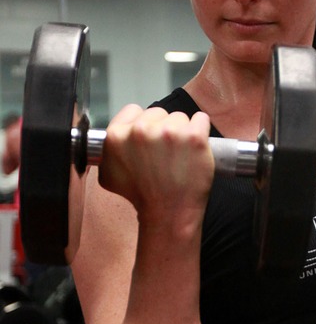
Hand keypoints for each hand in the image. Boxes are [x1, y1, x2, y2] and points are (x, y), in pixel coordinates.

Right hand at [98, 104, 214, 225]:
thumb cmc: (142, 196)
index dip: (142, 123)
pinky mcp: (194, 137)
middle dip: (162, 129)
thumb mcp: (108, 175)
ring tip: (179, 156)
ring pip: (179, 117)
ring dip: (182, 132)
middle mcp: (140, 131)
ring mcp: (169, 132)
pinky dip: (201, 130)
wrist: (168, 213)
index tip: (148, 139)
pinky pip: (201, 119)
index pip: (133, 110)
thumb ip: (107, 151)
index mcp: (117, 136)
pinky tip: (194, 148)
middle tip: (164, 153)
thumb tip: (113, 139)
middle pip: (158, 113)